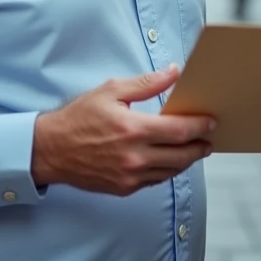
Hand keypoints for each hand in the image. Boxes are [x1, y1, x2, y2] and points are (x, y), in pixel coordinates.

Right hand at [30, 64, 215, 195]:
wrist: (50, 150)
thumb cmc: (78, 118)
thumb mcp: (110, 91)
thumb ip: (146, 83)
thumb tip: (173, 72)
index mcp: (133, 129)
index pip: (179, 130)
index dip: (200, 126)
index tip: (210, 122)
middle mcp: (134, 157)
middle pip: (182, 155)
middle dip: (200, 146)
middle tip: (208, 139)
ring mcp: (130, 176)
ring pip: (171, 171)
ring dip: (187, 160)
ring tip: (194, 149)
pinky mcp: (124, 188)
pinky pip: (155, 181)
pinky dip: (167, 170)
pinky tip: (170, 161)